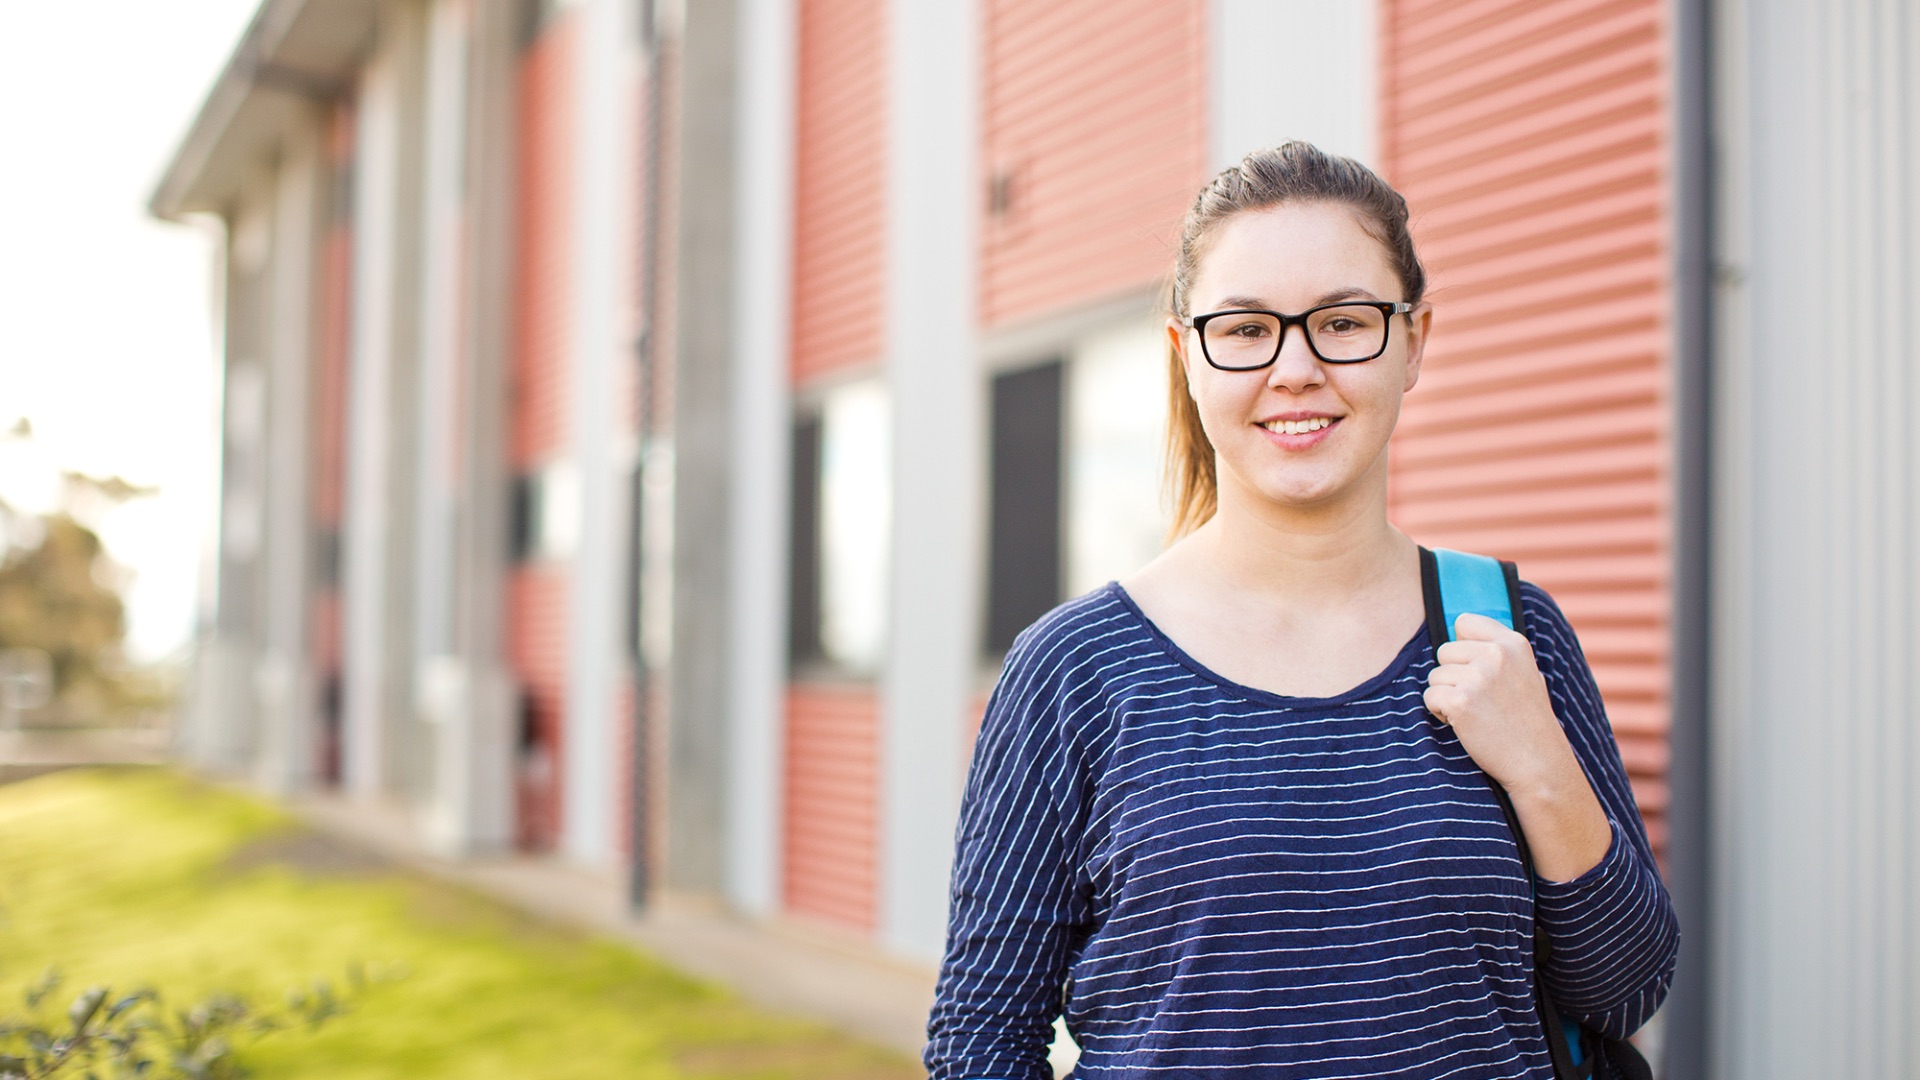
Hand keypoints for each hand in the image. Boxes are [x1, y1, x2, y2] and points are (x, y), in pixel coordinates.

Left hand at [1423, 612, 1611, 881]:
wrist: (1538, 763)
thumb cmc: (1528, 722)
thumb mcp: (1525, 674)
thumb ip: (1498, 651)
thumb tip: (1459, 627)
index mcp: (1514, 644)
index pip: (1465, 622)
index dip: (1462, 647)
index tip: (1475, 668)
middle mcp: (1496, 655)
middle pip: (1444, 652)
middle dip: (1453, 676)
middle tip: (1479, 701)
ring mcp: (1477, 677)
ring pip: (1435, 676)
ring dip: (1447, 696)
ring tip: (1476, 714)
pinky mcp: (1460, 701)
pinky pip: (1430, 696)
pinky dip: (1440, 713)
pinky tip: (1464, 724)